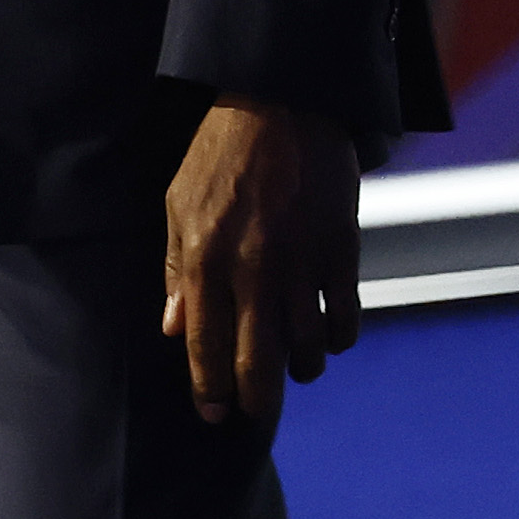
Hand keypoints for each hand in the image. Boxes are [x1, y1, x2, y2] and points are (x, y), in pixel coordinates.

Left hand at [161, 97, 356, 430]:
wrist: (283, 102)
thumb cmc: (221, 155)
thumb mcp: (179, 205)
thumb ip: (177, 272)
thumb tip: (175, 329)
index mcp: (205, 259)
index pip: (205, 346)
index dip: (209, 389)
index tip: (213, 415)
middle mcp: (253, 270)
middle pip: (257, 361)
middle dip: (255, 400)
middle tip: (254, 414)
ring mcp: (301, 263)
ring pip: (305, 348)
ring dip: (299, 371)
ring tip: (293, 371)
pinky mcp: (342, 251)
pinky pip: (344, 317)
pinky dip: (337, 340)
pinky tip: (327, 340)